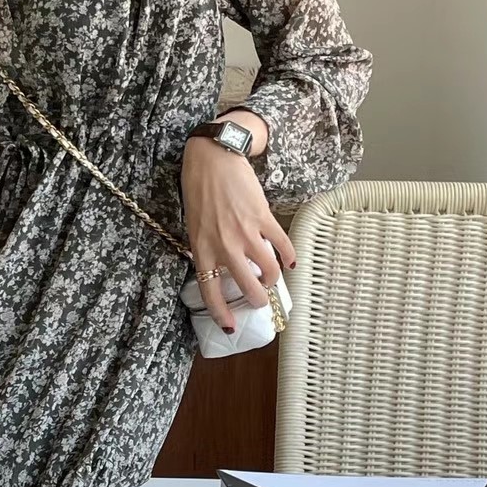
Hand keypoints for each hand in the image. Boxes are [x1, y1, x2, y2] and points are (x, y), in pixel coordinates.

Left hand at [180, 137, 296, 331]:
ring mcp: (245, 232)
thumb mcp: (194, 226)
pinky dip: (289, 256)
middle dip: (257, 300)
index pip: (210, 292)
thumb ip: (208, 249)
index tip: (231, 327)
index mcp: (202, 249)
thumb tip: (225, 270)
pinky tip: (291, 261)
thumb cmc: (200, 191)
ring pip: (269, 270)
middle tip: (261, 301)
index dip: (222, 314)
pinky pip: (282, 245)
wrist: (213, 159)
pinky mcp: (263, 217)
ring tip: (272, 278)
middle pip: (247, 286)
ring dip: (273, 279)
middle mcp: (224, 246)